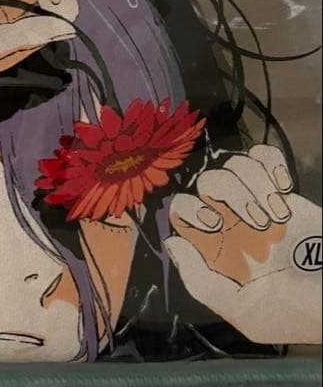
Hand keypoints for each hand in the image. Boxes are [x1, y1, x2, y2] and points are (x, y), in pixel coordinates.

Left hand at [165, 146, 321, 344]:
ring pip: (235, 165)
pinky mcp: (282, 190)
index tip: (214, 226)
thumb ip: (203, 283)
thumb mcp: (246, 311)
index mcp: (215, 248)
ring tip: (280, 217)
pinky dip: (270, 164)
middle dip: (231, 194)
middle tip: (258, 223)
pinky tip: (285, 187)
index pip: (182, 210)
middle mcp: (230, 221)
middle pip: (208, 181)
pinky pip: (263, 157)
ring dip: (256, 185)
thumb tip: (173, 244)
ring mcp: (255, 202)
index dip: (191, 210)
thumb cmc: (294, 311)